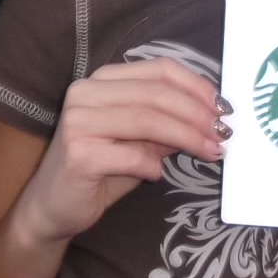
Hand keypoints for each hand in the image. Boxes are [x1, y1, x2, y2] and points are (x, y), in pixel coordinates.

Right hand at [8, 58, 222, 247]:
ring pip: (148, 120)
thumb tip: (212, 117)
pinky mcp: (78, 154)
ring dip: (187, 137)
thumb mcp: (140, 142)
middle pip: (157, 94)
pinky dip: (153, 164)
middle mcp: (86, 93)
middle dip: (198, 115)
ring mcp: (78, 122)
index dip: (196, 86)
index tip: (223, 107)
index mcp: (102, 81)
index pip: (158, 70)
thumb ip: (168, 125)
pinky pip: (132, 155)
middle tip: (223, 135)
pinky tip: (157, 174)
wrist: (54, 207)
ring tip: (211, 152)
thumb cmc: (100, 171)